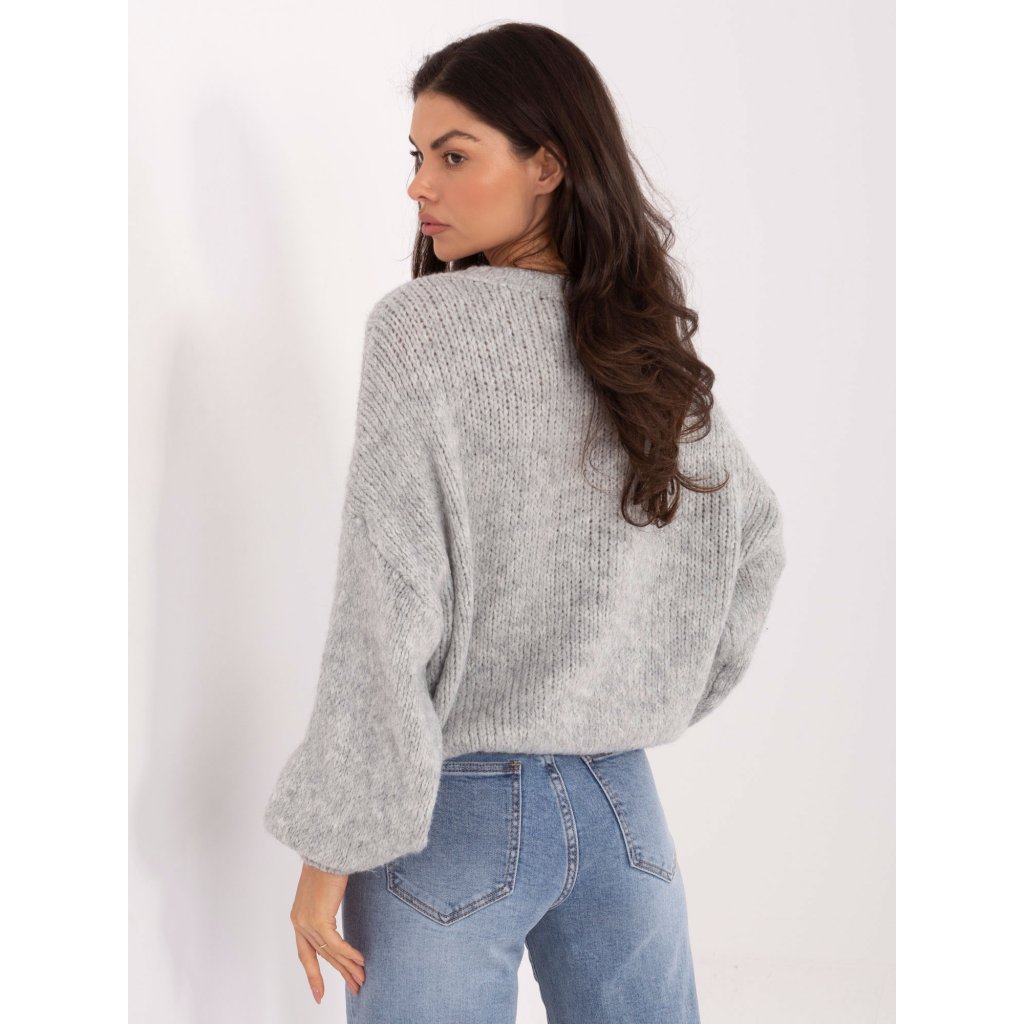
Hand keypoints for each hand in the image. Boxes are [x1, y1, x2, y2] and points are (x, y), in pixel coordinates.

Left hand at [290, 861, 366, 1001]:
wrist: (327, 848)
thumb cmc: (328, 862)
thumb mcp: (323, 890)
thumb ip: (326, 907)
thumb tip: (336, 917)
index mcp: (298, 917)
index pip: (305, 954)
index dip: (313, 975)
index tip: (319, 994)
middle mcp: (300, 922)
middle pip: (322, 956)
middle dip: (340, 974)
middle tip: (354, 987)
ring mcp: (307, 922)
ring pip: (331, 953)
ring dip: (348, 967)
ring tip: (361, 979)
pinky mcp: (319, 919)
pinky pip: (336, 944)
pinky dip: (350, 954)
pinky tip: (361, 961)